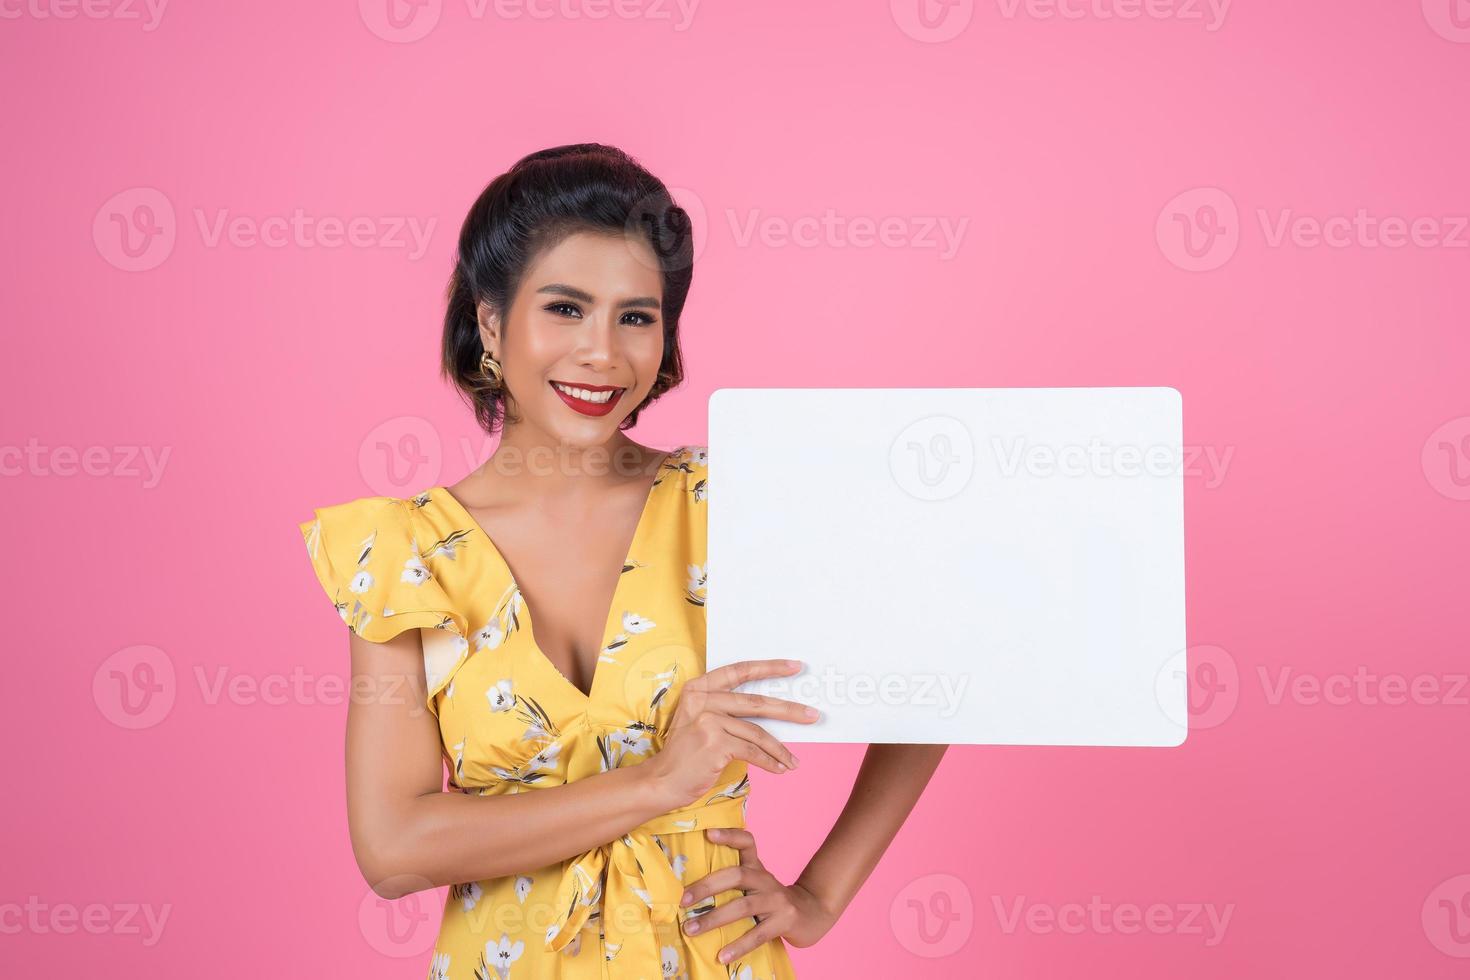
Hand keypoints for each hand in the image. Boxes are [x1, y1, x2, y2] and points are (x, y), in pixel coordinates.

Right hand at [645, 659, 819, 809]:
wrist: (662, 780)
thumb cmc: (686, 753)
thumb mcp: (700, 721)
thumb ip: (725, 710)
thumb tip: (771, 710)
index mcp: (699, 688)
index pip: (739, 671)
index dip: (769, 668)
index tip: (795, 667)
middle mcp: (702, 699)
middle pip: (755, 702)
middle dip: (789, 710)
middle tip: (813, 715)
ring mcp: (708, 720)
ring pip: (757, 732)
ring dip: (780, 749)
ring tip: (794, 760)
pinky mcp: (715, 743)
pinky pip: (752, 751)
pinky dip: (770, 762)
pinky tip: (780, 769)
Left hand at [679, 827, 837, 961]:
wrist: (812, 913)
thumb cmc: (772, 899)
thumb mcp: (756, 883)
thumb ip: (732, 881)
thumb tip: (688, 891)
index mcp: (757, 868)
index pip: (746, 842)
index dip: (729, 835)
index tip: (708, 833)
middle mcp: (766, 879)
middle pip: (736, 875)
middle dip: (707, 887)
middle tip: (682, 900)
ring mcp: (776, 900)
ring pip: (743, 906)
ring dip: (714, 919)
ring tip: (690, 929)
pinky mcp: (784, 922)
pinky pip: (758, 935)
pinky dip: (738, 946)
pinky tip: (721, 956)